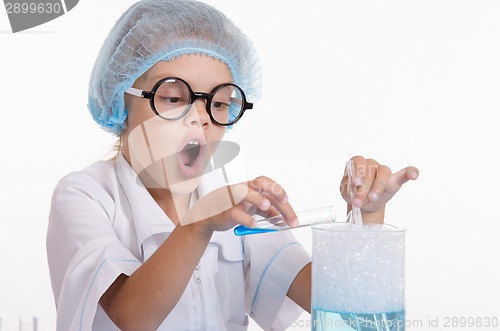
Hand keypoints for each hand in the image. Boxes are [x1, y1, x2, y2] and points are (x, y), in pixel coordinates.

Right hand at [182, 176, 297, 231]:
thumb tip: (284, 219)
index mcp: (251, 188)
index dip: (278, 190)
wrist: (207, 216)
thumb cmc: (231, 208)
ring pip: (244, 192)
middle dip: (274, 190)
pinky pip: (234, 212)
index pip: (268, 186)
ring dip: (257, 198)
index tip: (287, 201)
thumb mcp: (252, 208)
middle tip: (284, 201)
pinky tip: (252, 224)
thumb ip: (268, 212)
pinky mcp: (225, 212)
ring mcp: (233, 199)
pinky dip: (245, 218)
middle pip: (260, 183)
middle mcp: (243, 190)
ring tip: (267, 206)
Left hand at [340, 156, 418, 221]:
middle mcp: (371, 164)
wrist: (364, 205)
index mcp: (357, 164)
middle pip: (370, 169)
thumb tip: (353, 187)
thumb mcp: (346, 193)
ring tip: (373, 197)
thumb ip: (348, 188)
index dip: (357, 171)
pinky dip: (410, 172)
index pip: (358, 162)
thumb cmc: (354, 195)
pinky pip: (405, 173)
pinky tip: (414, 175)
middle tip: (358, 201)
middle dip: (364, 186)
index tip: (355, 182)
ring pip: (384, 172)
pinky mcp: (395, 180)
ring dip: (378, 185)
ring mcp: (383, 171)